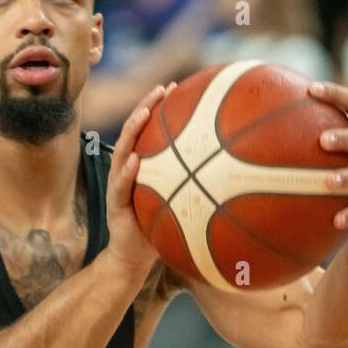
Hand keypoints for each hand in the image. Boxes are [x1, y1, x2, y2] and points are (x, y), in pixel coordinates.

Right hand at [106, 81, 176, 273]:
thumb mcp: (180, 204)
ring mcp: (117, 186)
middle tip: (162, 88)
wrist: (132, 260)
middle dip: (146, 107)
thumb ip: (194, 188)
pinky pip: (120, 187)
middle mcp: (127, 171)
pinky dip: (128, 173)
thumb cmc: (159, 232)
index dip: (159, 108)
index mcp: (141, 168)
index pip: (148, 131)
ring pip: (122, 152)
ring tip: (144, 113)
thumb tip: (232, 176)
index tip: (176, 87)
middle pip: (134, 132)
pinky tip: (138, 160)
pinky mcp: (114, 206)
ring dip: (132, 130)